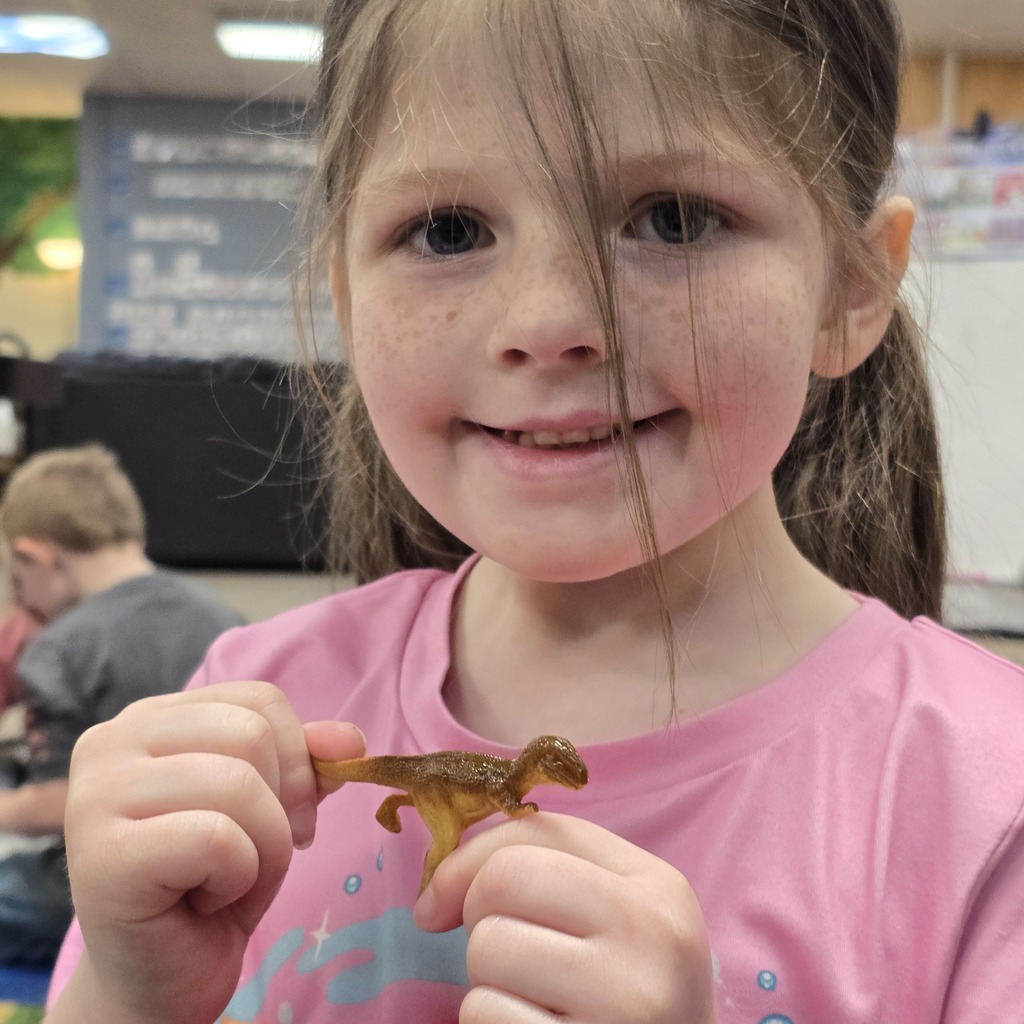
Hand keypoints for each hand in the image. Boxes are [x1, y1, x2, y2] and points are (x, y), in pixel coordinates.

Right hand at [58, 681, 364, 1023]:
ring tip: (225, 880)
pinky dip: (237, 878)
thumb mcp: (270, 808)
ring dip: (263, 849)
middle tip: (254, 856)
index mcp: (149, 718)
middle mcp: (110, 742)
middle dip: (282, 807)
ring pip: (240, 785)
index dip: (298, 760)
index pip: (260, 700)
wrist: (160, 980)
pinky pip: (218, 839)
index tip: (287, 815)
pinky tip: (201, 902)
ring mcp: (94, 795)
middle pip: (253, 735)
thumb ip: (305, 762)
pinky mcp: (100, 855)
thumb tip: (351, 740)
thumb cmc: (211, 883)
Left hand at [414, 812, 716, 1023]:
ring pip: (487, 950)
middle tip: (511, 959)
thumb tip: (430, 903)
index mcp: (658, 886)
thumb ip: (539, 867)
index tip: (445, 901)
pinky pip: (486, 1015)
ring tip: (535, 1002)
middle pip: (503, 882)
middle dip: (483, 919)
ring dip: (488, 982)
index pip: (536, 835)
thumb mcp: (613, 910)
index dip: (471, 862)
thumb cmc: (626, 987)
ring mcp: (624, 1005)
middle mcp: (650, 939)